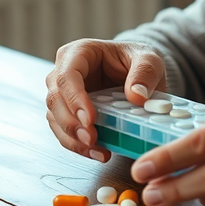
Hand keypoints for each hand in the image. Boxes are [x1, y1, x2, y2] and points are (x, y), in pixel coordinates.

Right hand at [45, 38, 166, 161]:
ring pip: (55, 119)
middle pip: (55, 99)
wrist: (137, 73)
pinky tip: (98, 152)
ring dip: (73, 138)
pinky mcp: (68, 113)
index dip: (75, 98)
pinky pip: (65, 132)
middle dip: (71, 123)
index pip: (67, 75)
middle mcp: (64, 72)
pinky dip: (79, 146)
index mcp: (79, 53)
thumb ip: (145, 73)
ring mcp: (63, 94)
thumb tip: (136, 96)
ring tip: (97, 150)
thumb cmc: (137, 60)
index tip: (90, 119)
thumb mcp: (149, 59)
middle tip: (92, 139)